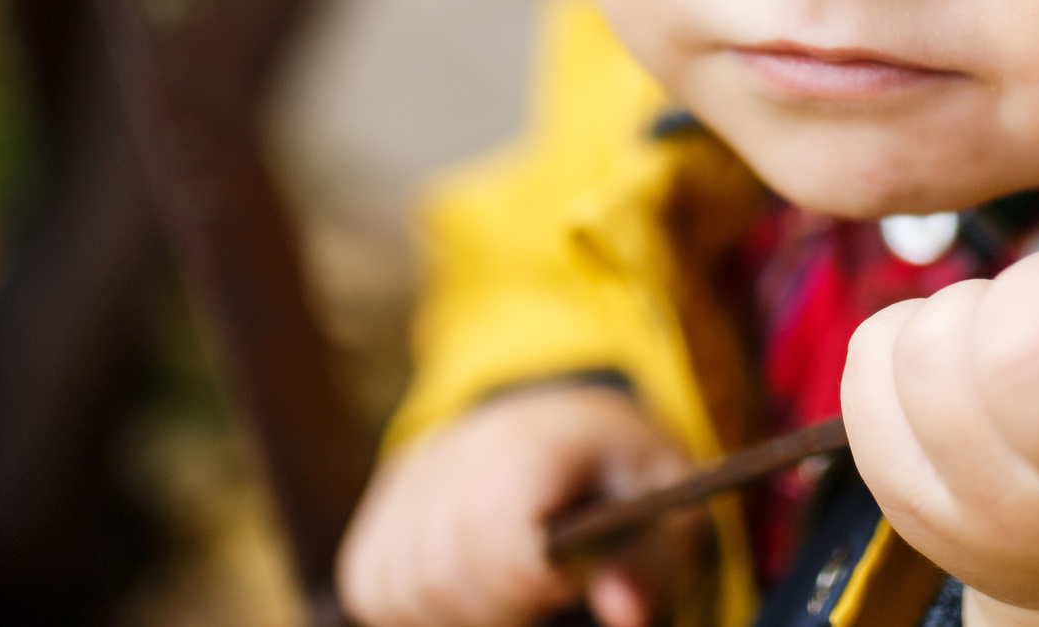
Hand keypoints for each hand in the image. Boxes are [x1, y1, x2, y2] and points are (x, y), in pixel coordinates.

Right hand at [336, 382, 694, 626]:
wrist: (573, 430)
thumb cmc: (625, 480)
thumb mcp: (668, 513)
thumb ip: (650, 563)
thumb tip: (623, 615)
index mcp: (536, 438)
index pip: (492, 530)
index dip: (530, 583)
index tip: (566, 583)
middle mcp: (459, 444)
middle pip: (441, 570)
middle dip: (497, 609)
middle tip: (543, 599)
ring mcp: (410, 473)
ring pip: (399, 584)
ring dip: (457, 612)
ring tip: (513, 594)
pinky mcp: (381, 505)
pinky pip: (371, 584)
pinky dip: (417, 606)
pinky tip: (471, 592)